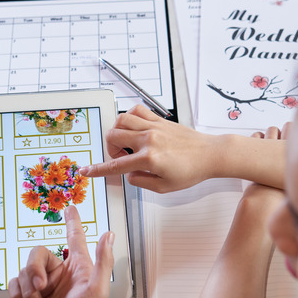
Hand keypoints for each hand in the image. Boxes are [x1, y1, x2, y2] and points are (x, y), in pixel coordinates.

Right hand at [8, 205, 114, 297]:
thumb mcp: (96, 291)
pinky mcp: (26, 295)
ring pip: (24, 272)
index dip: (73, 222)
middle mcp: (59, 273)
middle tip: (42, 289)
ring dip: (30, 294)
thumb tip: (108, 234)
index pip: (75, 238)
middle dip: (35, 273)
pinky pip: (14, 285)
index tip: (70, 208)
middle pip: (37, 254)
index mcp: (78, 268)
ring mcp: (41, 284)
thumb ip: (102, 261)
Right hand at [79, 105, 220, 192]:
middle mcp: (149, 139)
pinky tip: (134, 128)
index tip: (86, 171)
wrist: (210, 154)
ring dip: (117, 132)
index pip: (116, 165)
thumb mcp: (163, 187)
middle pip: (113, 136)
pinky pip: (136, 110)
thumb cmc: (192, 171)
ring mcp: (153, 126)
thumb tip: (128, 173)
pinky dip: (129, 117)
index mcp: (149, 159)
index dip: (98, 170)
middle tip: (122, 158)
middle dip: (111, 149)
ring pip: (121, 119)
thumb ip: (140, 181)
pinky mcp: (159, 119)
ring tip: (126, 143)